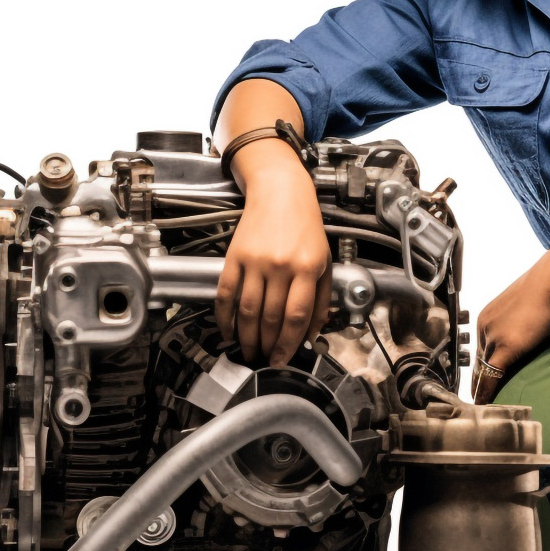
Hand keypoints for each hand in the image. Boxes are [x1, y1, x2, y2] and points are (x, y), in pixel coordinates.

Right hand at [214, 156, 331, 367]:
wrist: (281, 191)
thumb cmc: (306, 226)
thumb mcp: (325, 260)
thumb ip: (322, 299)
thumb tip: (314, 333)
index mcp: (308, 267)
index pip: (296, 316)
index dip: (289, 343)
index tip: (284, 359)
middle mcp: (281, 265)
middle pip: (270, 317)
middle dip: (267, 344)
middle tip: (264, 359)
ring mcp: (256, 261)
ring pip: (247, 310)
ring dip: (246, 336)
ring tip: (248, 351)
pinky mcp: (235, 256)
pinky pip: (226, 293)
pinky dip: (224, 316)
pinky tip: (227, 330)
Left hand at [473, 253, 549, 403]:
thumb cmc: (543, 288)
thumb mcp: (522, 306)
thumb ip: (516, 321)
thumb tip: (523, 331)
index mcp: (486, 317)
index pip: (480, 347)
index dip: (481, 365)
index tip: (481, 379)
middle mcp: (484, 326)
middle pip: (478, 360)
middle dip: (478, 379)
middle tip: (478, 397)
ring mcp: (494, 336)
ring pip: (483, 368)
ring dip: (482, 387)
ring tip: (482, 404)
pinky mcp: (507, 346)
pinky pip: (492, 373)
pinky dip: (488, 390)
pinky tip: (487, 402)